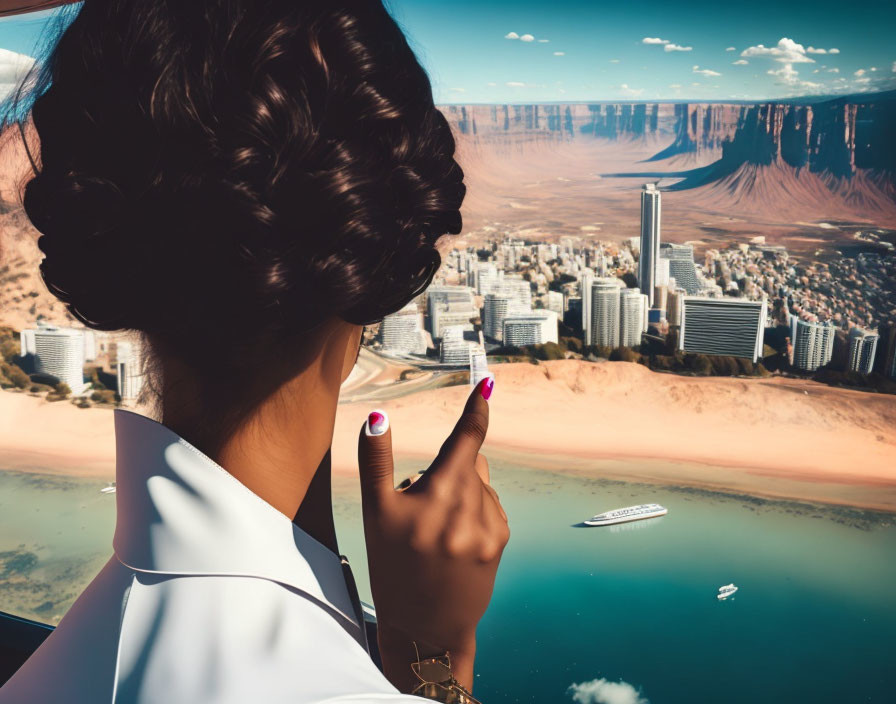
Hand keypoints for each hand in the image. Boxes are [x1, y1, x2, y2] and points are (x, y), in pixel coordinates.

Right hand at [357, 377, 507, 691]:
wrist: (426, 627)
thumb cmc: (394, 568)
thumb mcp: (377, 515)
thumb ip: (377, 462)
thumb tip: (378, 417)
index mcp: (439, 497)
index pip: (465, 439)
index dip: (476, 407)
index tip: (488, 382)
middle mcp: (470, 509)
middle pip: (469, 461)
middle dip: (448, 470)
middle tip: (422, 510)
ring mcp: (490, 526)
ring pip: (480, 483)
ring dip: (462, 491)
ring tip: (438, 532)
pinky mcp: (501, 541)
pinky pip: (490, 505)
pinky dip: (474, 511)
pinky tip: (456, 541)